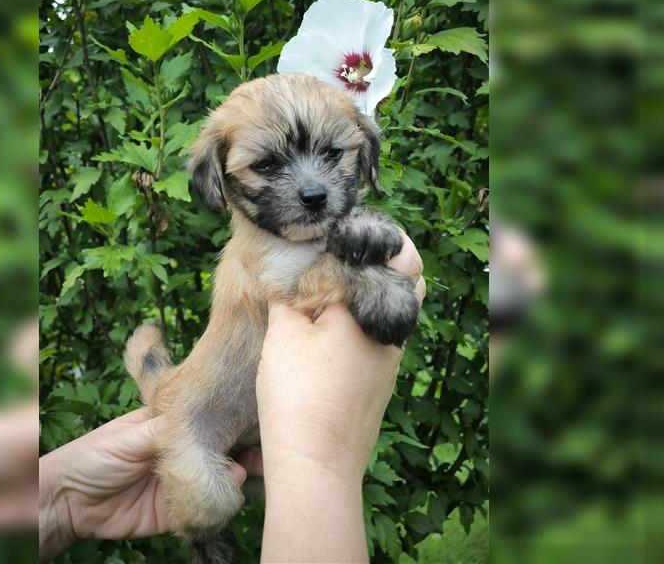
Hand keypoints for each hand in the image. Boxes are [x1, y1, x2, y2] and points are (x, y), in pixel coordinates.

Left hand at [39, 407, 248, 561]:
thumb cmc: (92, 455)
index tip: (251, 418)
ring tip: (246, 470)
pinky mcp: (173, 512)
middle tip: (264, 449)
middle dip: (241, 449)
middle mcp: (179, 454)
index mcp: (168, 427)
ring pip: (216, 479)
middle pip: (217, 450)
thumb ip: (166, 431)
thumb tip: (203, 425)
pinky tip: (231, 492)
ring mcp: (178, 483)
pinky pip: (202, 508)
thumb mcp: (129, 435)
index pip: (206, 421)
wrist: (66, 501)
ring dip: (234, 475)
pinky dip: (218, 502)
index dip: (228, 421)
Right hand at [256, 229, 424, 561]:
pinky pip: (388, 334)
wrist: (317, 465)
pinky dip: (370, 319)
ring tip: (337, 288)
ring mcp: (395, 358)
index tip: (346, 229)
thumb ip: (290, 294)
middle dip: (385, 259)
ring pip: (401, 307)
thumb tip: (289, 271)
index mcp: (375, 308)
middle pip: (410, 276)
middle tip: (346, 253)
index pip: (400, 251)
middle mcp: (397, 330)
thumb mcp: (283, 334)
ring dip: (378, 291)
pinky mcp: (386, 380)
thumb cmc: (298, 395)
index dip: (378, 233)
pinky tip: (336, 327)